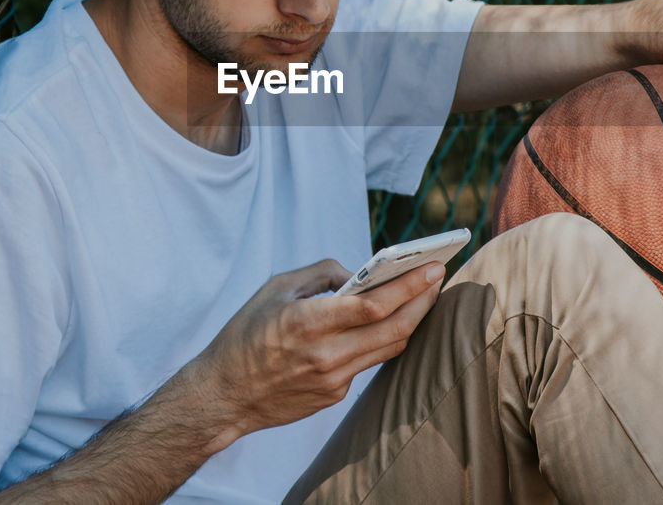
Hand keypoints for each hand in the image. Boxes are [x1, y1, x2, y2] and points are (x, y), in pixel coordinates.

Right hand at [193, 258, 443, 440]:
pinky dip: (381, 338)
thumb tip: (359, 273)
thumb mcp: (275, 288)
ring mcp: (333, 380)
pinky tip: (389, 321)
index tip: (432, 267)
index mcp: (307, 323)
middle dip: (423, 300)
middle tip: (438, 276)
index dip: (409, 286)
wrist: (223, 395)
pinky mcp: (334, 395)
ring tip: (424, 295)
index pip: (373, 306)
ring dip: (412, 320)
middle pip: (394, 329)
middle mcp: (325, 355)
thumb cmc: (245, 334)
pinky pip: (367, 361)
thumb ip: (321, 273)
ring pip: (389, 347)